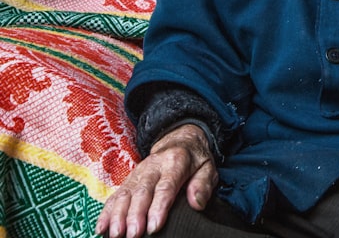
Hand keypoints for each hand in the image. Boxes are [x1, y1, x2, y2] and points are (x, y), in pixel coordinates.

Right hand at [95, 123, 217, 237]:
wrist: (179, 140)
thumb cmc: (195, 159)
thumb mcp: (207, 167)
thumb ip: (203, 184)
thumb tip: (196, 203)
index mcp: (176, 162)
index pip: (166, 186)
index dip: (159, 207)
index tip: (154, 226)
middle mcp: (153, 166)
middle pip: (142, 192)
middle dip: (135, 215)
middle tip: (133, 235)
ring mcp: (138, 173)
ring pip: (125, 194)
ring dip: (118, 215)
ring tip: (116, 235)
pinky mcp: (128, 180)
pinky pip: (115, 196)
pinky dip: (107, 212)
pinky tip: (102, 228)